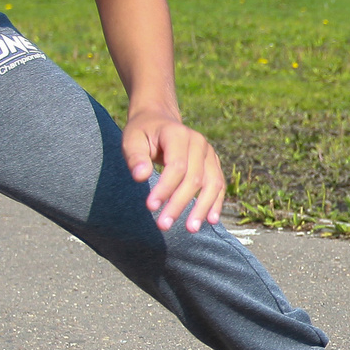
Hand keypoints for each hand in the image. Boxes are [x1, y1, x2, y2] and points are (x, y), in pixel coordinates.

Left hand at [122, 107, 227, 232]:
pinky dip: (216, 203)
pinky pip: (218, 185)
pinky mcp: (213, 163)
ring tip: (190, 229)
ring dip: (202, 208)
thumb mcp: (131, 139)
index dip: (165, 188)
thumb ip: (135, 157)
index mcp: (177, 134)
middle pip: (194, 178)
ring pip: (211, 184)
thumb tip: (140, 177)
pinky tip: (211, 220)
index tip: (150, 206)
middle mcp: (198, 142)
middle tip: (164, 226)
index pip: (176, 166)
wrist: (159, 119)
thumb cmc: (142, 132)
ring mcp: (209, 153)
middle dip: (179, 204)